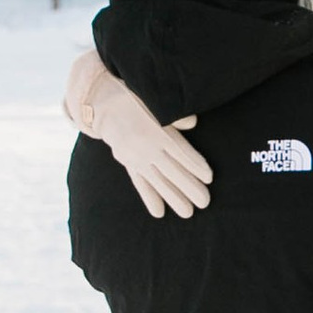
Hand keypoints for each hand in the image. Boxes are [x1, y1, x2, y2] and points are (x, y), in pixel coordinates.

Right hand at [90, 71, 213, 217]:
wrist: (103, 104)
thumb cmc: (136, 100)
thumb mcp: (155, 101)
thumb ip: (175, 115)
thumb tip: (192, 123)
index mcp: (157, 131)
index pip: (181, 152)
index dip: (195, 165)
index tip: (209, 178)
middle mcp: (147, 147)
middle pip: (173, 171)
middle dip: (190, 187)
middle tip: (205, 202)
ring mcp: (136, 158)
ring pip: (158, 181)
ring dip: (173, 198)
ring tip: (188, 212)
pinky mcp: (128, 163)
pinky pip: (139, 183)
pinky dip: (149, 198)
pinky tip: (159, 212)